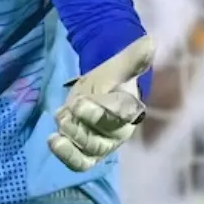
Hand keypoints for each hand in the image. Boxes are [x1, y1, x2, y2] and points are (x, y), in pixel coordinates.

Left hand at [48, 35, 154, 171]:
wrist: (99, 90)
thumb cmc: (112, 79)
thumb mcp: (119, 65)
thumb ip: (133, 57)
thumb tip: (150, 41)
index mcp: (130, 110)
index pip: (120, 115)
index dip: (100, 111)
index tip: (80, 102)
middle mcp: (118, 132)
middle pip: (104, 138)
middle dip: (83, 125)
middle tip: (71, 107)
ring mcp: (102, 144)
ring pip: (89, 151)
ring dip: (72, 136)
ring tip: (61, 117)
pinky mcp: (87, 153)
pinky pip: (79, 162)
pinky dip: (66, 155)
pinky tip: (53, 140)